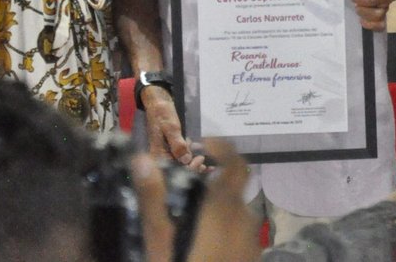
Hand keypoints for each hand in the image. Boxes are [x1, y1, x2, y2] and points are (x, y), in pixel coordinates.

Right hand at [134, 139, 259, 261]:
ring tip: (188, 216)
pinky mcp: (253, 258)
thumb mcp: (159, 240)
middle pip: (233, 188)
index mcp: (225, 210)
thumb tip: (142, 160)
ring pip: (237, 210)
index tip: (203, 144)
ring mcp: (252, 241)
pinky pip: (241, 231)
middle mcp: (245, 220)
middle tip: (183, 185)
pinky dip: (225, 225)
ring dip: (218, 205)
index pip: (237, 164)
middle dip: (212, 182)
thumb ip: (153, 199)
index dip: (224, 148)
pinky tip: (202, 241)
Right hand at [141, 85, 205, 169]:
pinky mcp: (171, 146)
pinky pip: (181, 154)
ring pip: (181, 162)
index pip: (174, 169)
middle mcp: (161, 156)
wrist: (158, 102)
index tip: (200, 160)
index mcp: (158, 154)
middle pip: (178, 168)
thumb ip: (177, 144)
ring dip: (193, 162)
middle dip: (193, 167)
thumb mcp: (171, 128)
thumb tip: (185, 160)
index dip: (189, 168)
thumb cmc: (162, 114)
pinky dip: (190, 154)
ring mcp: (166, 151)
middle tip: (206, 162)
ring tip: (207, 161)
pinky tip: (199, 150)